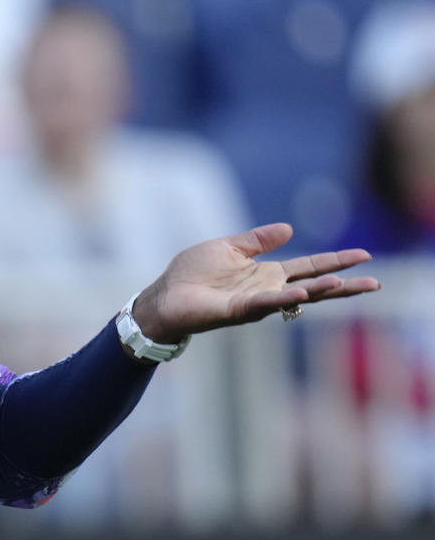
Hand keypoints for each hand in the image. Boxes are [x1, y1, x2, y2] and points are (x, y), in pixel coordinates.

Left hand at [131, 223, 380, 341]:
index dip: (334, 261)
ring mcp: (254, 302)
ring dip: (318, 292)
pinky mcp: (237, 311)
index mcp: (266, 273)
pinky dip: (283, 300)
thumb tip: (289, 228)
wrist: (164, 295)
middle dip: (343, 284)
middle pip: (312, 287)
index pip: (308, 267)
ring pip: (294, 298)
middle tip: (375, 283)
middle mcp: (267, 290)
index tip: (364, 256)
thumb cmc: (191, 273)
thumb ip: (258, 240)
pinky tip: (302, 295)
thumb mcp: (228, 247)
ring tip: (344, 284)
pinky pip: (264, 305)